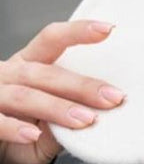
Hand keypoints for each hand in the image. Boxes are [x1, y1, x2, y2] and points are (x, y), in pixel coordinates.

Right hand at [0, 20, 125, 163]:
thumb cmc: (20, 127)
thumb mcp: (47, 122)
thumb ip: (68, 120)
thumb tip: (103, 121)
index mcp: (28, 64)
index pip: (52, 39)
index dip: (77, 32)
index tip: (108, 29)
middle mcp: (9, 74)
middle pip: (45, 73)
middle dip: (82, 85)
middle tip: (113, 97)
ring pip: (25, 96)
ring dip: (57, 108)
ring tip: (85, 119)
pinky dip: (14, 128)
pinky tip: (33, 134)